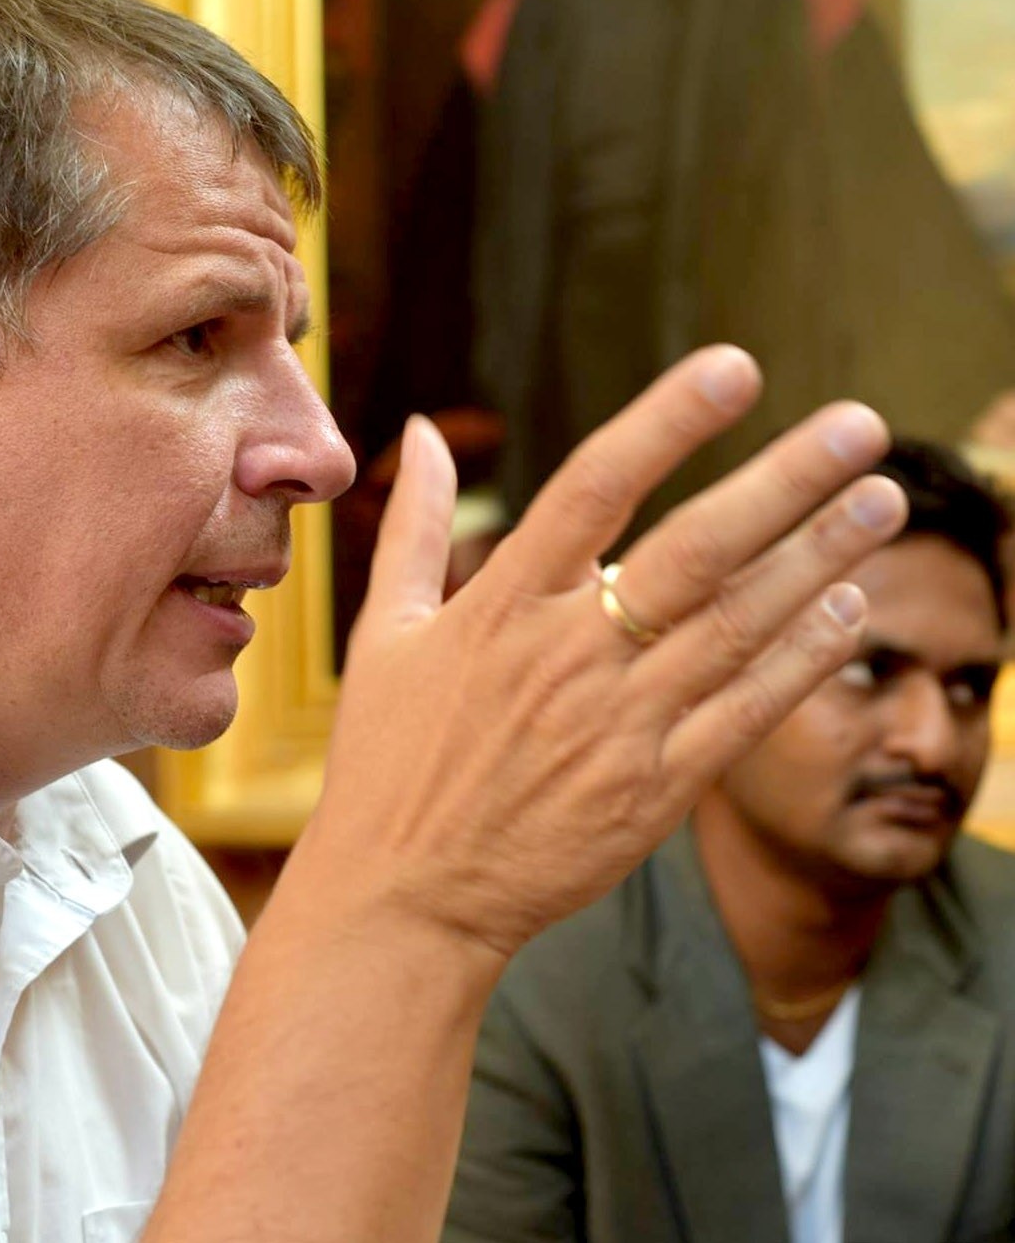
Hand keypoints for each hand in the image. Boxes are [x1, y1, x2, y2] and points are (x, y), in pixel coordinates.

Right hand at [306, 346, 905, 960]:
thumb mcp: (383, 634)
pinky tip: (845, 611)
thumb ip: (417, 527)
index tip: (734, 368)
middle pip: (693, 551)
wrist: (404, 896)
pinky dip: (800, 660)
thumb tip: (417, 431)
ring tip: (880, 503)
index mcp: (498, 608)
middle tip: (861, 427)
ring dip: (817, 561)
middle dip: (784, 483)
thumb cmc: (387, 761)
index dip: (667, 423)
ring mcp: (616, 727)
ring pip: (736, 628)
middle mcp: (565, 657)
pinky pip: (744, 714)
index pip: (593, 489)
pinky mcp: (651, 794)